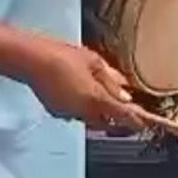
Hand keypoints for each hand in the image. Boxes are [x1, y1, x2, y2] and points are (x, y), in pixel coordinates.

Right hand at [25, 40, 142, 130]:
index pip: (126, 117)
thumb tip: (126, 94)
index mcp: (98, 100)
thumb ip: (111, 80)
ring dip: (95, 108)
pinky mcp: (55, 112)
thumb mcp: (93, 61)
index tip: (148, 121)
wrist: (29, 59)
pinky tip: (70, 87)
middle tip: (113, 95)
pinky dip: (78, 105)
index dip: (140, 121)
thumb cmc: (62, 55)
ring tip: (88, 85)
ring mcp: (69, 114)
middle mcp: (85, 112)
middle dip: (113, 113)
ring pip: (90, 117)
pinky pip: (74, 112)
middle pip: (108, 121)